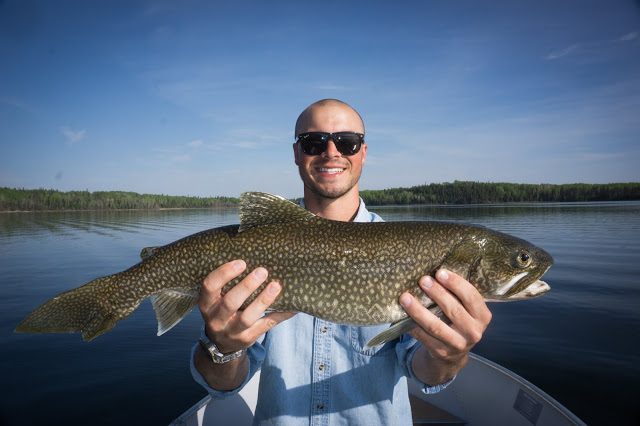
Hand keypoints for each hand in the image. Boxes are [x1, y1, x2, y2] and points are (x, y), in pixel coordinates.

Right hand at [198, 260, 295, 353]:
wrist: (222, 343)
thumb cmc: (223, 311)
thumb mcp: (216, 299)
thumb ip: (227, 284)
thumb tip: (255, 257)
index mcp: (206, 304)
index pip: (210, 286)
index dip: (224, 273)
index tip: (242, 263)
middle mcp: (216, 319)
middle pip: (230, 302)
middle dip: (247, 286)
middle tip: (262, 271)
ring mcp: (231, 331)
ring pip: (247, 317)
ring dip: (263, 300)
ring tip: (275, 286)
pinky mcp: (247, 338)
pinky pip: (266, 325)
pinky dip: (280, 315)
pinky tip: (291, 307)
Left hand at [400, 269, 491, 383]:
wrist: (454, 352)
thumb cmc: (458, 320)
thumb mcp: (466, 309)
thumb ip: (458, 294)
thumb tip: (435, 270)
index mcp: (482, 316)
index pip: (471, 297)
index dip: (456, 283)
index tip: (440, 272)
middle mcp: (474, 332)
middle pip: (454, 310)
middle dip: (437, 293)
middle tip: (422, 280)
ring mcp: (458, 344)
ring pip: (435, 326)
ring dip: (418, 311)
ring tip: (405, 297)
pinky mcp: (441, 352)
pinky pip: (424, 337)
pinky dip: (412, 325)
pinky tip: (402, 316)